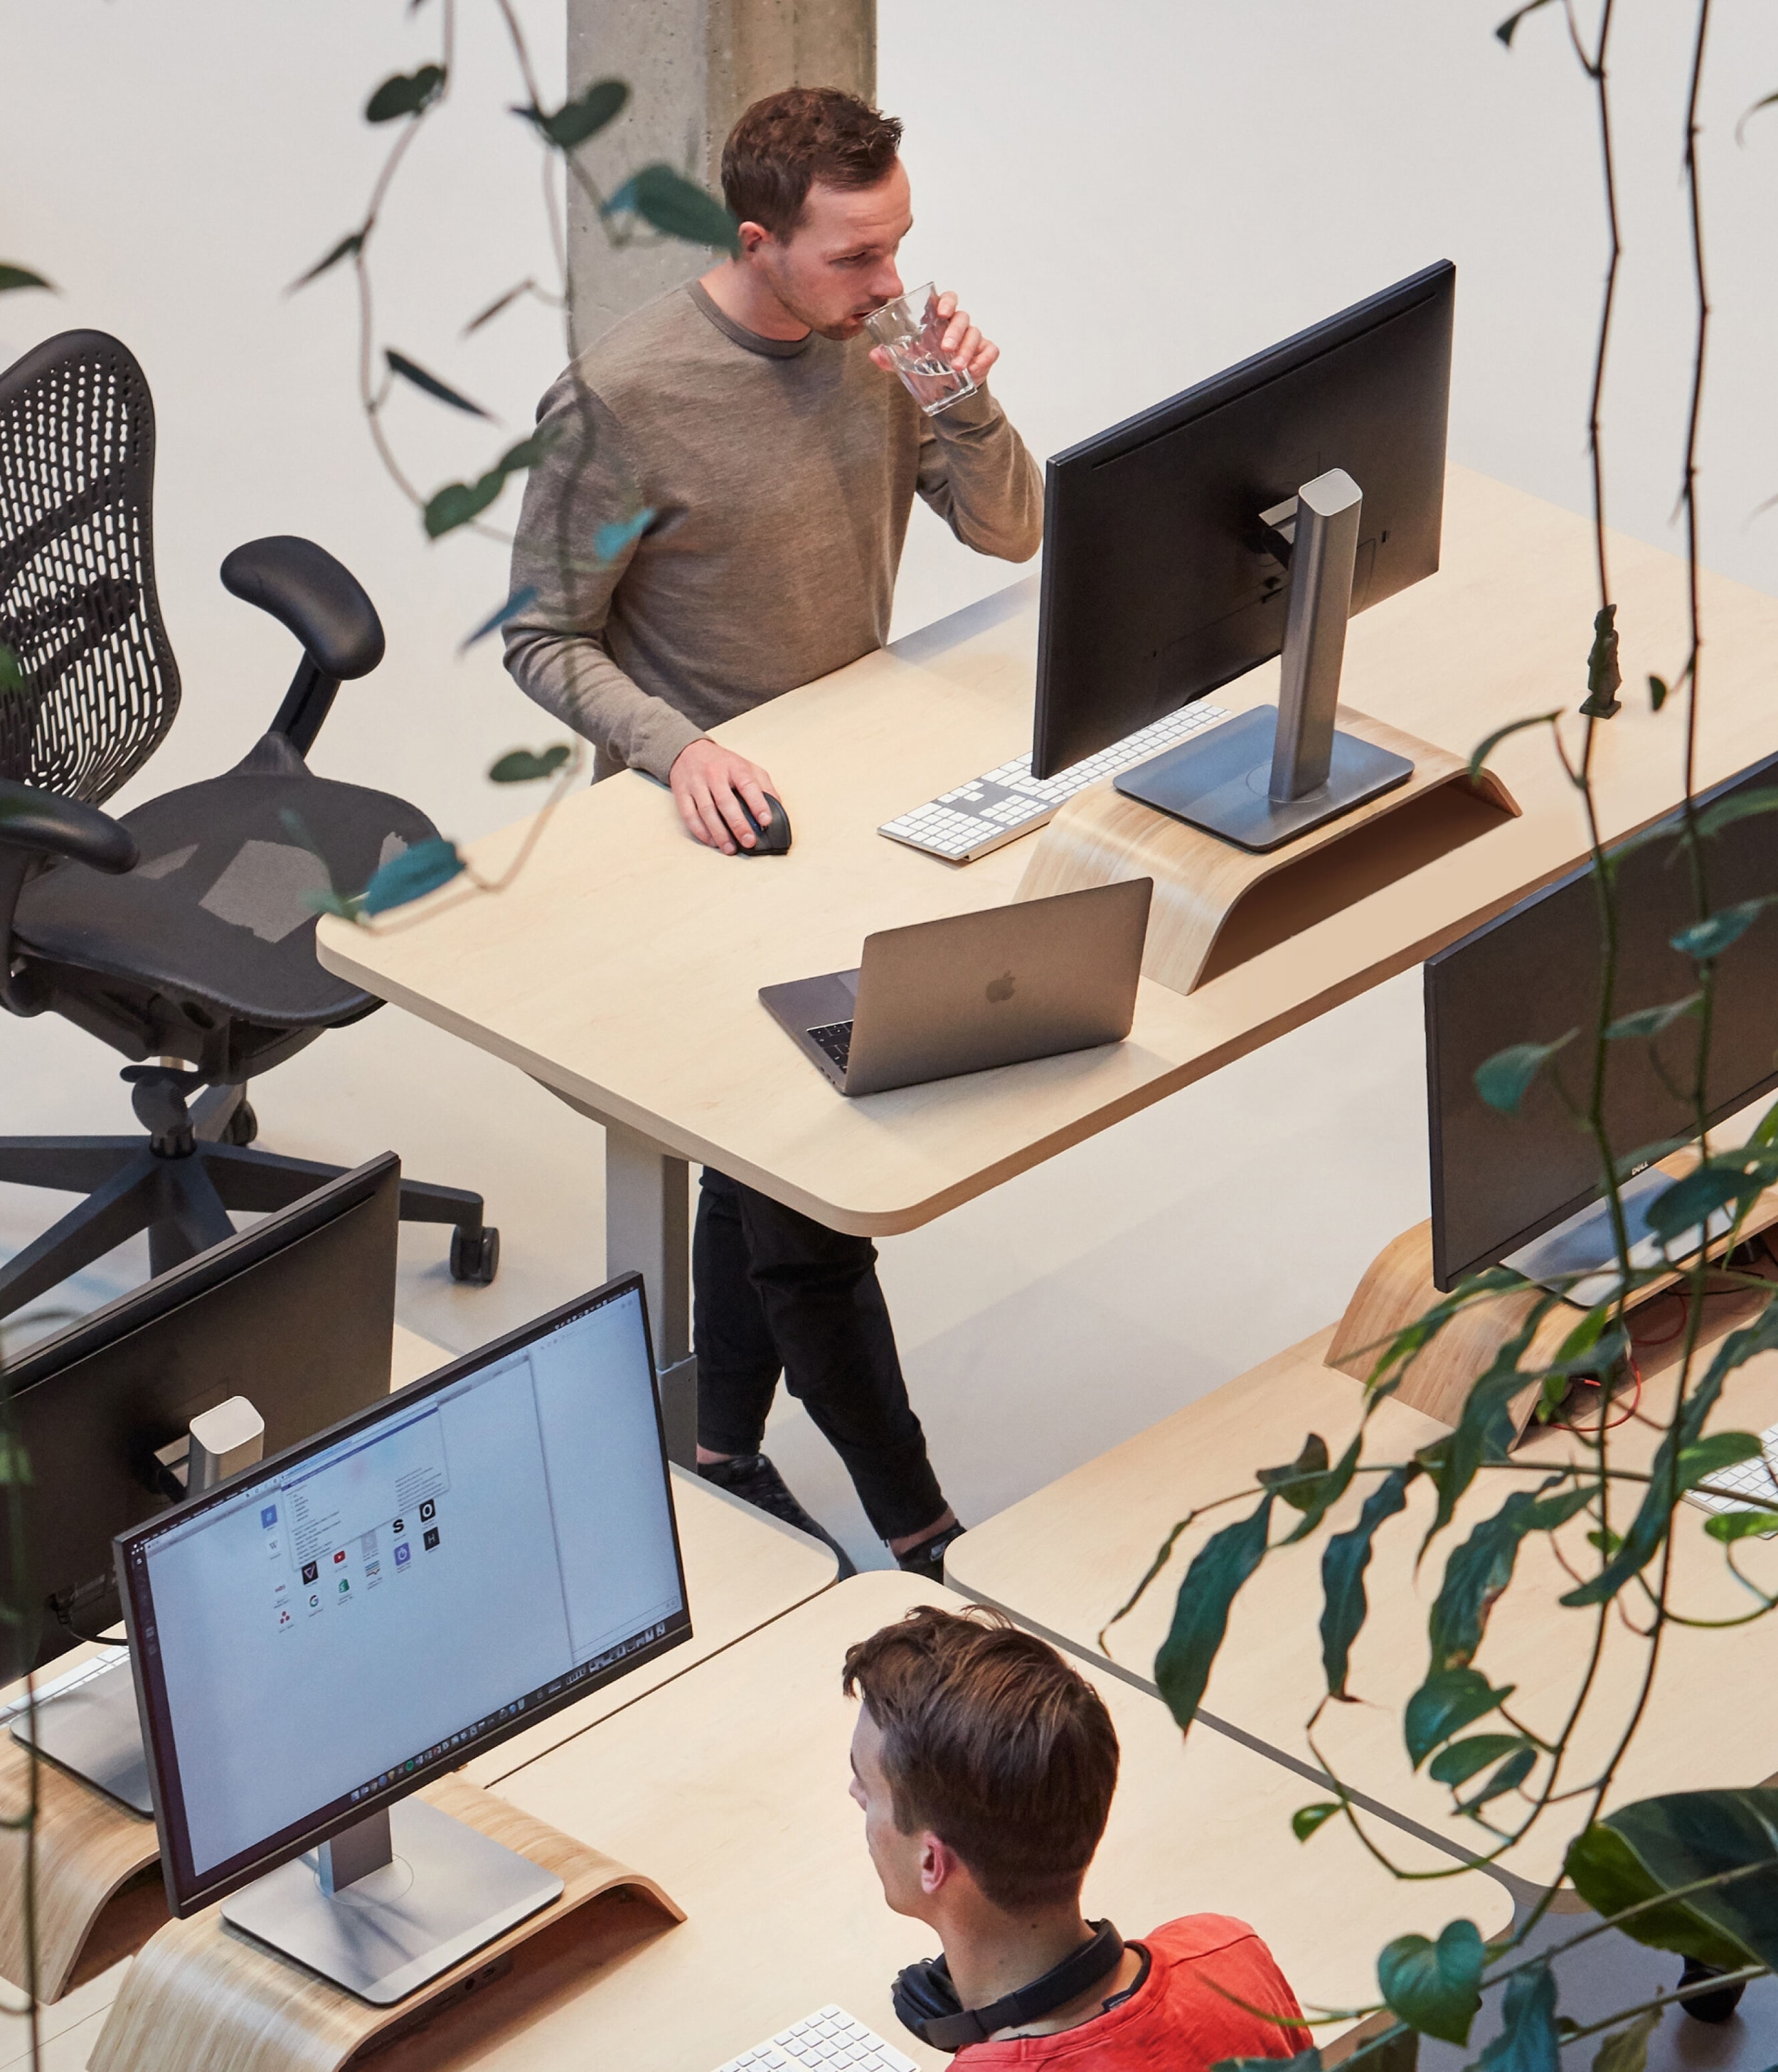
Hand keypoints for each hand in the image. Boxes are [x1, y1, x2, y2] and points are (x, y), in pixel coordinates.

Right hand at [669, 738, 777, 853]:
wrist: (690, 751)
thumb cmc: (723, 763)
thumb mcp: (747, 766)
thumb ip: (764, 785)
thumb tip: (777, 808)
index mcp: (734, 767)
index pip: (748, 785)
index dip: (758, 803)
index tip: (766, 821)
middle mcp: (714, 774)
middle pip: (725, 802)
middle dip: (738, 824)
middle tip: (749, 842)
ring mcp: (696, 783)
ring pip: (706, 811)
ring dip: (719, 833)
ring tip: (730, 848)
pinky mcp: (681, 793)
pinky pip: (689, 815)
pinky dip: (701, 831)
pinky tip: (712, 841)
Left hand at [869, 289, 998, 387]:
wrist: (947, 388)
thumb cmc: (928, 365)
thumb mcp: (908, 362)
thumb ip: (891, 357)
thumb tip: (875, 353)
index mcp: (941, 320)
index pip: (948, 299)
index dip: (947, 301)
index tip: (941, 311)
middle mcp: (959, 326)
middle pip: (962, 317)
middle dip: (954, 331)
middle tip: (945, 348)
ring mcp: (974, 339)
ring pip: (975, 334)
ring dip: (966, 349)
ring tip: (956, 366)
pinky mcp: (985, 354)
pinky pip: (990, 351)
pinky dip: (984, 358)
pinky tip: (974, 369)